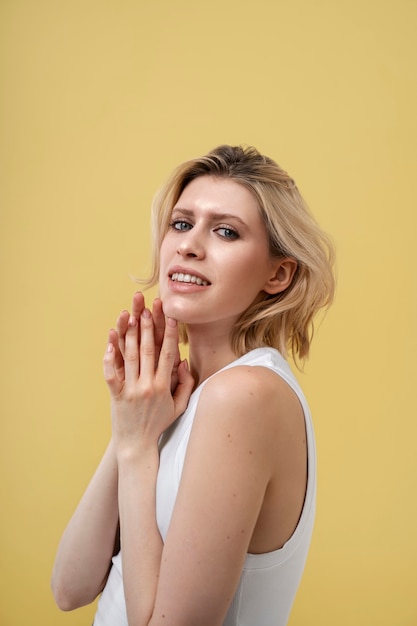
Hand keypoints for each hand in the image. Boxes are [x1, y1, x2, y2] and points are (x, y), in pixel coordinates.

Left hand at [103, 307, 193, 455]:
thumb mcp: (179, 406)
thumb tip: (182, 362)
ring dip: (130, 335)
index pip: (168, 354)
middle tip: (147, 308)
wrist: (138, 445)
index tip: (172, 317)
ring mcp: (131, 390)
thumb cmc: (159, 423)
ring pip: (130, 357)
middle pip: (148, 350)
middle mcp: (148, 385)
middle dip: (148, 327)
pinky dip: (110, 357)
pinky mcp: (117, 395)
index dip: (170, 334)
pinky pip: (111, 373)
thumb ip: (185, 384)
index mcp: (164, 386)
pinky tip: (110, 341)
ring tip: (130, 316)